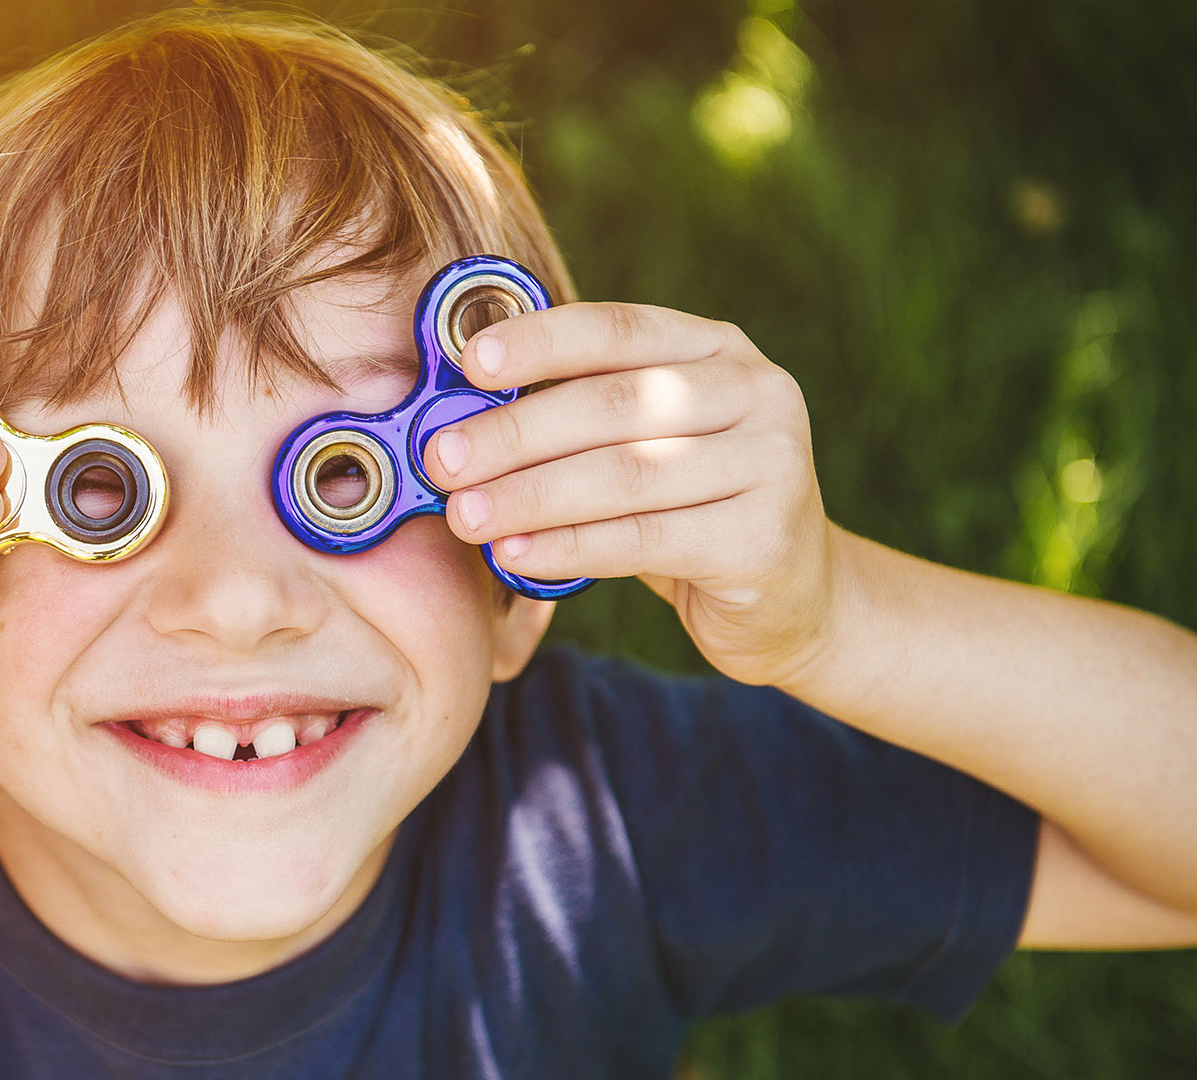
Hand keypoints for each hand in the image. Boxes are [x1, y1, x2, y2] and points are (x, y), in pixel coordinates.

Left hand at [421, 301, 837, 686]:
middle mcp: (757, 392)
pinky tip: (515, 557)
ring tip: (464, 515)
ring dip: (531, 495)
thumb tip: (457, 414)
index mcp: (717, 349)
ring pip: (626, 475)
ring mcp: (772, 463)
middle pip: (615, 404)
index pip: (618, 329)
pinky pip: (643, 540)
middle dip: (517, 432)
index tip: (469, 363)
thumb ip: (578, 416)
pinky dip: (569, 547)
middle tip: (443, 459)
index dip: (541, 341)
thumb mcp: (644, 446)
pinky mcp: (763, 538)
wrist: (789, 599)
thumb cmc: (687, 512)